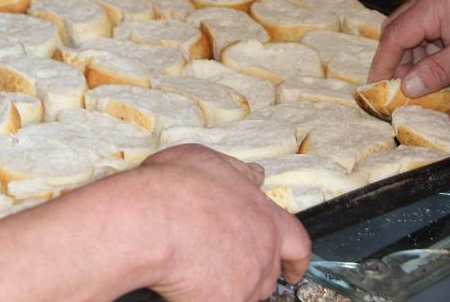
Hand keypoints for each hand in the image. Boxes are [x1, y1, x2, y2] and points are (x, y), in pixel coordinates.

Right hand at [142, 145, 310, 300]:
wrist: (152, 221)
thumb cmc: (174, 188)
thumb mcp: (209, 161)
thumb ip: (238, 172)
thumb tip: (254, 174)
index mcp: (264, 216)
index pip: (297, 242)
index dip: (296, 257)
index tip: (294, 267)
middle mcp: (262, 251)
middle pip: (268, 271)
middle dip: (252, 271)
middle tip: (229, 268)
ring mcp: (246, 281)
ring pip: (246, 292)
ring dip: (230, 286)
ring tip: (200, 272)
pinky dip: (204, 297)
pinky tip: (185, 287)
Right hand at [369, 0, 449, 97]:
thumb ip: (435, 72)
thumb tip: (406, 87)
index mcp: (431, 5)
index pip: (394, 36)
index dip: (382, 63)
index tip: (375, 87)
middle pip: (397, 30)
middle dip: (394, 60)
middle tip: (396, 87)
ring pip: (411, 30)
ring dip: (411, 56)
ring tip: (419, 82)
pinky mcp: (449, 4)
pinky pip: (426, 27)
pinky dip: (426, 49)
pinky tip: (434, 68)